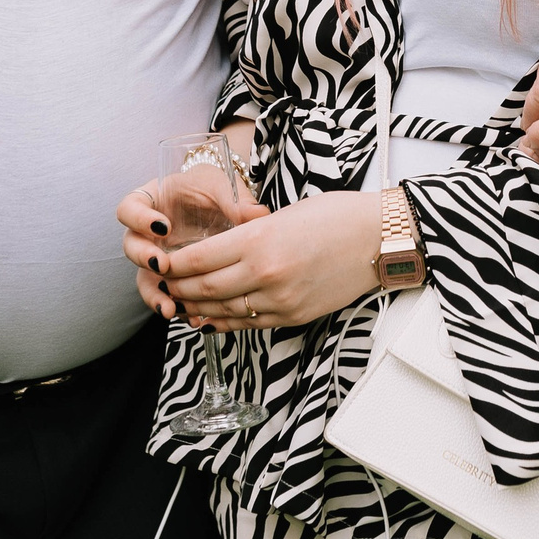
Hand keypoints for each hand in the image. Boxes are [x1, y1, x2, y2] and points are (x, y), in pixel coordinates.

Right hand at [117, 177, 268, 321]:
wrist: (226, 208)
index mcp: (153, 202)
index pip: (130, 208)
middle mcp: (148, 233)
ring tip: (170, 308)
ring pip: (146, 279)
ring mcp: (158, 256)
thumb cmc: (216, 189)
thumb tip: (256, 215)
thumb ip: (235, 200)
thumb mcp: (224, 186)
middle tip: (162, 267)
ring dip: (155, 295)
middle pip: (131, 247)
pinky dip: (180, 308)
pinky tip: (195, 319)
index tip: (163, 227)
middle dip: (144, 258)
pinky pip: (169, 296)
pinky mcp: (173, 278)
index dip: (140, 219)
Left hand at [155, 190, 382, 329]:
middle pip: (204, 289)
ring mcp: (280, 300)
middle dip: (177, 288)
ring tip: (179, 302)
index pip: (198, 259)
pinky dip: (223, 322)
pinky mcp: (293, 316)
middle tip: (162, 284)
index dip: (172, 265)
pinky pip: (248, 324)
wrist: (379, 240)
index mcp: (259, 241)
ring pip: (222, 311)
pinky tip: (209, 318)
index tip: (159, 262)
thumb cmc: (336, 216)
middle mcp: (265, 275)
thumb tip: (218, 249)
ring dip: (196, 308)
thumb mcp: (284, 215)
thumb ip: (249, 234)